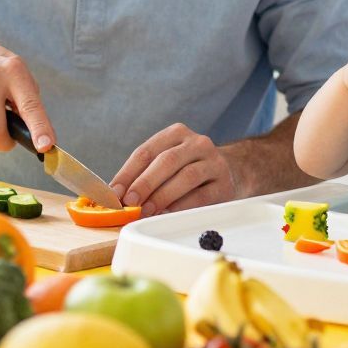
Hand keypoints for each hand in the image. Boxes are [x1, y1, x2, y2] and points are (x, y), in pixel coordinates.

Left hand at [111, 123, 237, 215]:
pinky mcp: (224, 183)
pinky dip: (182, 206)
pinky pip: (202, 196)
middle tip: (130, 202)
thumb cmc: (189, 168)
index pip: (146, 151)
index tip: (115, 193)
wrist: (232, 170)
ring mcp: (214, 162)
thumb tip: (119, 196)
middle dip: (145, 183)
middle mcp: (197, 143)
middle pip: (167, 161)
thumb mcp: (167, 162)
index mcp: (176, 134)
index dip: (128, 173)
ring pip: (186, 176)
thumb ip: (144, 174)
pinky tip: (169, 214)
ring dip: (163, 196)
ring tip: (147, 210)